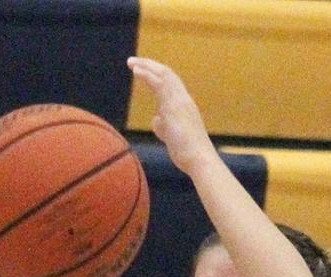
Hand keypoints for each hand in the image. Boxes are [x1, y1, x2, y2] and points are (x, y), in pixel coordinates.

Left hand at [128, 56, 213, 175]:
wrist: (199, 159)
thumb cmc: (187, 153)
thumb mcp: (172, 137)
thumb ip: (164, 126)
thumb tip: (156, 119)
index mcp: (184, 106)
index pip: (171, 84)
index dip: (157, 75)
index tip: (143, 71)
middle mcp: (183, 99)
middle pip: (167, 74)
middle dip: (150, 66)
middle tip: (134, 62)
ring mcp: (180, 100)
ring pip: (164, 74)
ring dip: (146, 66)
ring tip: (132, 62)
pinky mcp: (174, 105)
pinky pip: (160, 83)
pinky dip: (147, 74)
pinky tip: (136, 70)